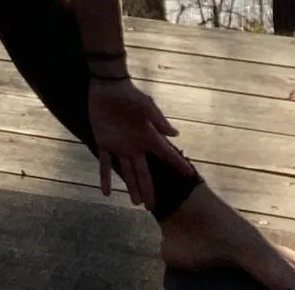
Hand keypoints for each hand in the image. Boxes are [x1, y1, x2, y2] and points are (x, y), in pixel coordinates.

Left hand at [87, 76, 194, 207]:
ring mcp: (120, 146)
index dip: (177, 165)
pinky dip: (105, 178)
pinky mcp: (104, 143)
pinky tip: (106, 193)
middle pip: (144, 172)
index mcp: (148, 136)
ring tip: (137, 204)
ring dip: (131, 187)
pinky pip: (105, 164)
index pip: (166, 155)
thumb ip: (158, 120)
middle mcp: (136, 145)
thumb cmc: (129, 93)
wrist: (108, 86)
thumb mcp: (146, 104)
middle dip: (148, 189)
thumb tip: (176, 134)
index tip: (190, 176)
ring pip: (127, 172)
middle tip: (153, 208)